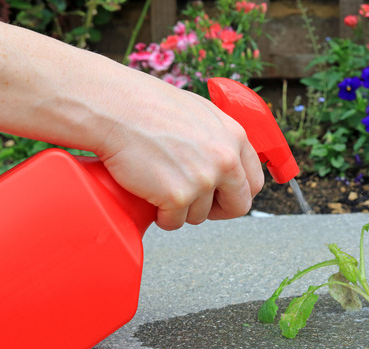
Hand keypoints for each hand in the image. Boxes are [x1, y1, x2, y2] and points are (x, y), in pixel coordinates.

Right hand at [95, 75, 264, 229]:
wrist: (115, 107)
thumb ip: (219, 137)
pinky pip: (174, 222)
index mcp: (235, 137)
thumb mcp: (200, 113)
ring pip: (200, 215)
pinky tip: (149, 195)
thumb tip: (227, 160)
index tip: (221, 196)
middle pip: (238, 206)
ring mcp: (203, 179)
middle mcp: (225, 159)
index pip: (253, 181)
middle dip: (217, 210)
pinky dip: (160, 216)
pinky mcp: (178, 196)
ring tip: (159, 185)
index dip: (236, 193)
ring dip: (180, 209)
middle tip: (194, 204)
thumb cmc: (148, 105)